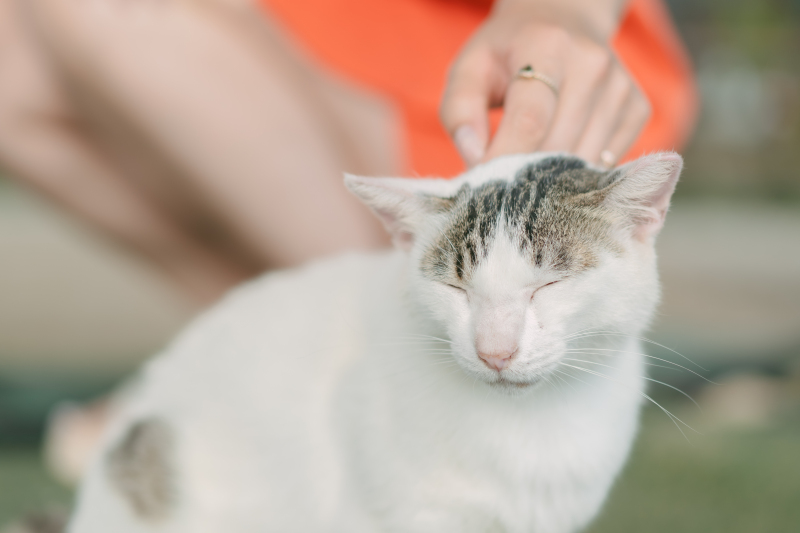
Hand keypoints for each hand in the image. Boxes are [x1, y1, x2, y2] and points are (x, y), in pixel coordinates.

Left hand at [440, 0, 650, 167]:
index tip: (484, 184)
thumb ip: (460, 111)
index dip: (506, 159)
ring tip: (529, 167)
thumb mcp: (470, 68)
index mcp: (547, 47)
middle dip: (524, 173)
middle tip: (501, 180)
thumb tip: (475, 159)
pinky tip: (561, 153)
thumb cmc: (508, 53)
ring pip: (584, 162)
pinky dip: (579, 172)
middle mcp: (592, 65)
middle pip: (557, 146)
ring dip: (552, 178)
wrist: (565, 19)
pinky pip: (606, 163)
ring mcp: (621, 88)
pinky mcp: (638, 109)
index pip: (531, 119)